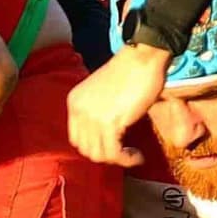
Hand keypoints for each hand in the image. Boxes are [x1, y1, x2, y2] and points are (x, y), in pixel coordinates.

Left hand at [67, 41, 169, 166]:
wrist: (142, 57)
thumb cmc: (130, 71)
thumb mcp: (104, 93)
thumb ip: (99, 112)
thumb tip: (105, 136)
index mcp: (75, 101)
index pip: (76, 138)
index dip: (94, 147)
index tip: (112, 147)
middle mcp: (79, 110)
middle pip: (86, 149)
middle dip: (105, 155)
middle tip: (124, 152)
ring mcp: (91, 117)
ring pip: (99, 155)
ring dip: (118, 160)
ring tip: (133, 154)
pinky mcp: (109, 122)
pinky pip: (113, 153)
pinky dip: (126, 159)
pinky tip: (137, 156)